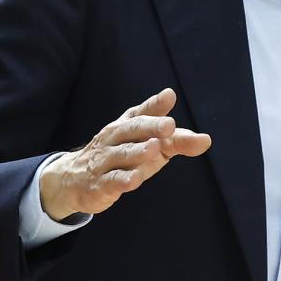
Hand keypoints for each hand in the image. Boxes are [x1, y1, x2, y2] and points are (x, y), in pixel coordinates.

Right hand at [39, 88, 211, 220]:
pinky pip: (112, 180)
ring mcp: (105, 160)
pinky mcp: (100, 184)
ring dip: (138, 151)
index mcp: (127, 125)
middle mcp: (114, 138)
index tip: (170, 96)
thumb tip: (206, 139)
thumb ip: (176, 141)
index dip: (155, 105)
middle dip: (151, 126)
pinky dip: (123, 180)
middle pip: (133, 129)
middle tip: (169, 125)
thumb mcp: (147, 145)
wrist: (74, 179)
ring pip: (122, 154)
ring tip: (154, 148)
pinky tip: (135, 179)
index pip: (142, 112)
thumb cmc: (121, 157)